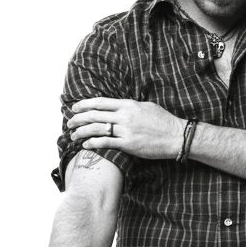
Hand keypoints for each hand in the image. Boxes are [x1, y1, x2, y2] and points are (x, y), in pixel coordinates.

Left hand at [68, 98, 185, 158]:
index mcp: (128, 104)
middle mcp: (125, 116)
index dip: (84, 105)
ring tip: (73, 135)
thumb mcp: (147, 107)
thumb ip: (131, 106)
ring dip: (82, 132)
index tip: (75, 108)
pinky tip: (86, 144)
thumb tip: (119, 107)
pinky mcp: (129, 144)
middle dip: (78, 119)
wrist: (176, 136)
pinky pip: (106, 142)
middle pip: (95, 115)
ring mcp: (126, 130)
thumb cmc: (164, 121)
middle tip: (69, 123)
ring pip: (97, 129)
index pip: (100, 102)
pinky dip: (93, 142)